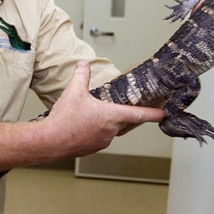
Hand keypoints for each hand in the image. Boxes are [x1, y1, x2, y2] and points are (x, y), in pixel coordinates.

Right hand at [43, 61, 164, 157]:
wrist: (49, 141)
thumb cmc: (64, 120)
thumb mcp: (74, 91)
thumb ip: (82, 75)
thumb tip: (84, 64)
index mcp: (111, 116)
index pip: (139, 114)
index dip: (153, 114)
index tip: (163, 114)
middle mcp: (110, 131)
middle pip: (127, 122)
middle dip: (131, 116)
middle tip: (134, 110)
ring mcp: (102, 141)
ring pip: (113, 130)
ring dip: (110, 123)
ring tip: (97, 114)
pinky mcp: (92, 148)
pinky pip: (101, 138)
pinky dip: (98, 130)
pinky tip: (86, 125)